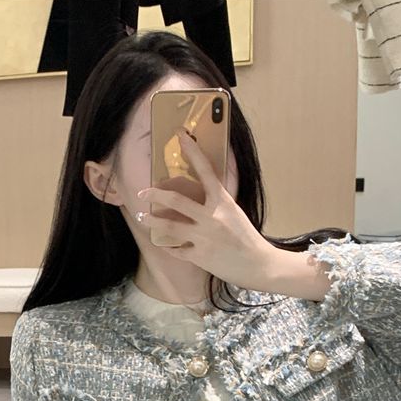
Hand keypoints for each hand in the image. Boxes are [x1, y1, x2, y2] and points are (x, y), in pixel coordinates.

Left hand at [135, 127, 276, 288]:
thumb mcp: (234, 213)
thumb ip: (217, 202)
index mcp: (223, 202)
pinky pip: (176, 249)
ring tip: (141, 217)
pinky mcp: (199, 255)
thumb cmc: (247, 239)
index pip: (205, 169)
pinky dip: (169, 247)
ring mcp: (204, 237)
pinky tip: (163, 244)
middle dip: (155, 194)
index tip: (180, 135)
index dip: (192, 150)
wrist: (259, 265)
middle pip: (176, 200)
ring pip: (169, 225)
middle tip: (142, 192)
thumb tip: (203, 191)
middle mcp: (211, 217)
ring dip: (152, 220)